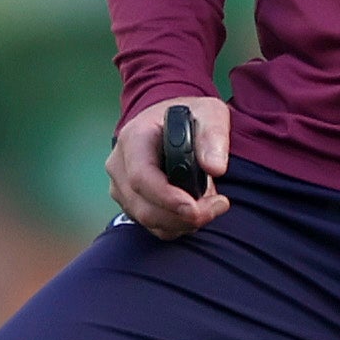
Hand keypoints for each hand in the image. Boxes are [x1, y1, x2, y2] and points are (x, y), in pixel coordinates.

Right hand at [106, 96, 232, 240]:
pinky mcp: (130, 202)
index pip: (141, 177)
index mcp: (134, 139)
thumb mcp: (209, 113)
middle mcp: (119, 165)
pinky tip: (197, 209)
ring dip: (184, 222)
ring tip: (213, 204)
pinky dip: (178, 225)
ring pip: (148, 220)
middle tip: (219, 206)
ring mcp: (121, 186)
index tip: (196, 208)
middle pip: (143, 207)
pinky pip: (152, 225)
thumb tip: (216, 168)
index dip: (167, 198)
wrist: (170, 122)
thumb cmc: (189, 116)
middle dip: (184, 216)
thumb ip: (214, 136)